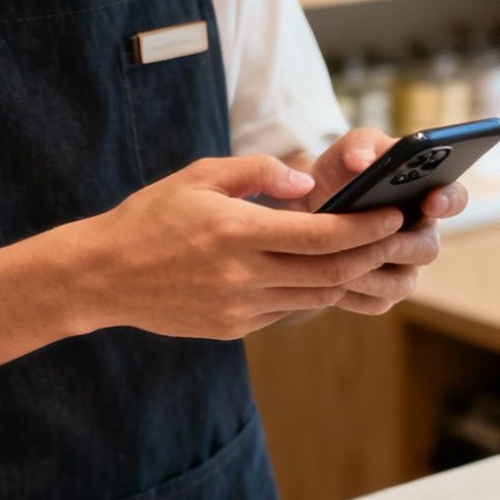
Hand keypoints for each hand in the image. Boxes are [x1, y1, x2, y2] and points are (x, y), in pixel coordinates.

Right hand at [60, 154, 410, 339]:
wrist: (101, 275)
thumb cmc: (152, 216)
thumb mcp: (200, 176)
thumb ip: (258, 171)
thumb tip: (306, 182)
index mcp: (237, 232)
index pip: (322, 236)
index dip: (366, 228)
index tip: (393, 214)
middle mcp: (243, 275)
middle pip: (330, 272)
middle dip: (372, 255)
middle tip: (398, 237)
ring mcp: (239, 308)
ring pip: (314, 297)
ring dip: (346, 277)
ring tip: (370, 255)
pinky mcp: (233, 328)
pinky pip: (286, 310)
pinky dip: (309, 292)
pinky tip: (320, 273)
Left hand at [289, 127, 471, 312]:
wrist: (301, 214)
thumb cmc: (335, 178)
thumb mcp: (344, 152)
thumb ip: (360, 145)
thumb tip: (364, 162)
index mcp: (425, 196)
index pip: (455, 198)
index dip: (449, 201)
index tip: (430, 199)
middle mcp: (421, 236)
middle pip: (428, 249)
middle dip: (400, 246)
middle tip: (377, 240)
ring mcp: (405, 269)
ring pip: (402, 283)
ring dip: (370, 273)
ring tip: (338, 262)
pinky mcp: (382, 295)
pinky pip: (376, 302)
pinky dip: (353, 294)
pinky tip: (328, 282)